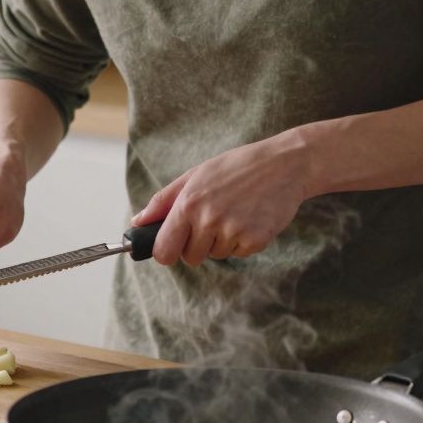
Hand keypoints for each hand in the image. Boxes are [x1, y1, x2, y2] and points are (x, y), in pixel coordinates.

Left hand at [130, 132, 312, 265]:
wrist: (285, 164)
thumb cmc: (237, 167)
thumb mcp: (196, 175)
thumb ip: (163, 201)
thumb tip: (137, 222)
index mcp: (188, 204)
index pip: (164, 251)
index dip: (167, 251)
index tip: (173, 246)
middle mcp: (208, 220)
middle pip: (190, 258)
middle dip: (197, 245)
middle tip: (213, 219)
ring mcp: (233, 232)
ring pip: (216, 255)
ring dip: (222, 240)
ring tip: (236, 212)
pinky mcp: (255, 241)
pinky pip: (239, 253)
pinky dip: (243, 241)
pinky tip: (251, 217)